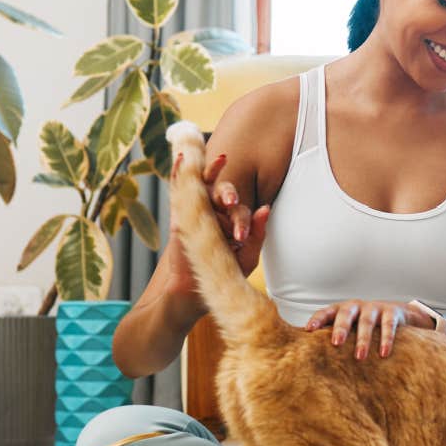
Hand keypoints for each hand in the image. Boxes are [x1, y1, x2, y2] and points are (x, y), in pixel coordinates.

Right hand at [171, 151, 269, 280]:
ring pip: (203, 182)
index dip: (241, 221)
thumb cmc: (225, 271)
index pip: (239, 210)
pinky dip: (179, 171)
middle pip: (222, 190)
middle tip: (232, 202)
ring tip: (221, 160)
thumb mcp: (247, 255)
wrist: (196, 287)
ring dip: (210, 170)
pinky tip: (183, 158)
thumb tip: (266, 208)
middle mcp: (215, 209)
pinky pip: (179, 186)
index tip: (239, 238)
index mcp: (233, 218)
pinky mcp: (178, 211)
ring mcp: (196, 207)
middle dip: (228, 194)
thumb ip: (258, 232)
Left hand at [304, 299, 426, 359]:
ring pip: (366, 322)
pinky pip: (388, 326)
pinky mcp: (392, 313)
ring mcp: (374, 307)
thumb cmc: (363, 324)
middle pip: (346, 314)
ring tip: (360, 357)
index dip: (317, 319)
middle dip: (340, 328)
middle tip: (336, 343)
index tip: (308, 330)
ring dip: (363, 339)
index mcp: (342, 309)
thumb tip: (307, 353)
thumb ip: (333, 334)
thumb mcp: (348, 326)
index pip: (326, 312)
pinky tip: (384, 354)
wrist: (397, 313)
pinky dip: (386, 339)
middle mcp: (356, 306)